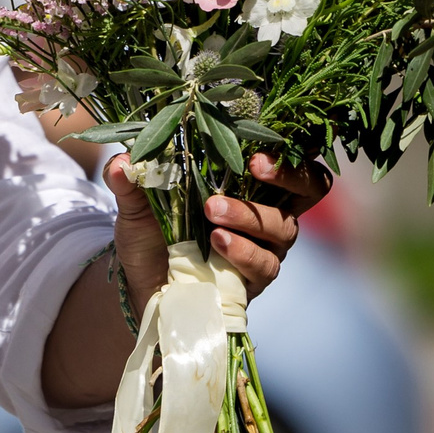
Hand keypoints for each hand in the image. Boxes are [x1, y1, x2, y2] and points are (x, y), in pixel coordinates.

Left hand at [103, 151, 329, 306]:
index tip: (257, 146)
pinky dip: (243, 250)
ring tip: (212, 210)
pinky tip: (218, 241)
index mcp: (246, 183)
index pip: (289, 157)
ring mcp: (266, 246)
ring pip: (284, 226)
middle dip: (290, 175)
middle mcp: (267, 211)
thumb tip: (122, 162)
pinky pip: (265, 264)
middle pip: (311, 187)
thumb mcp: (135, 206)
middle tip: (254, 167)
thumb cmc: (150, 235)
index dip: (285, 149)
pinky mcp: (257, 279)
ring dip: (250, 215)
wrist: (141, 286)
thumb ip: (130, 181)